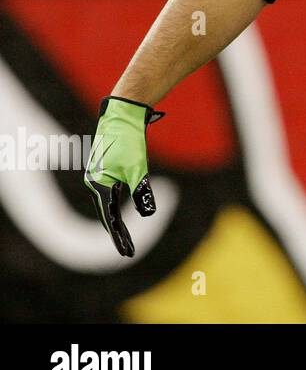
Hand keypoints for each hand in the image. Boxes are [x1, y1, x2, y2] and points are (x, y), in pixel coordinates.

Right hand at [83, 96, 164, 256]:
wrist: (122, 117)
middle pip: (107, 216)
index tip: (128, 252)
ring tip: (126, 241)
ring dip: (116, 224)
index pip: (111, 218)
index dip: (120, 236)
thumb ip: (142, 191)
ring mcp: (98, 179)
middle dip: (118, 235)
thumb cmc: (129, 142)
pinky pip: (110, 197)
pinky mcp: (105, 174)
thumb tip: (148, 214)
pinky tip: (121, 219)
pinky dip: (116, 209)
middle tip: (128, 252)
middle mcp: (94, 184)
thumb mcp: (138, 168)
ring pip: (107, 207)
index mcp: (98, 185)